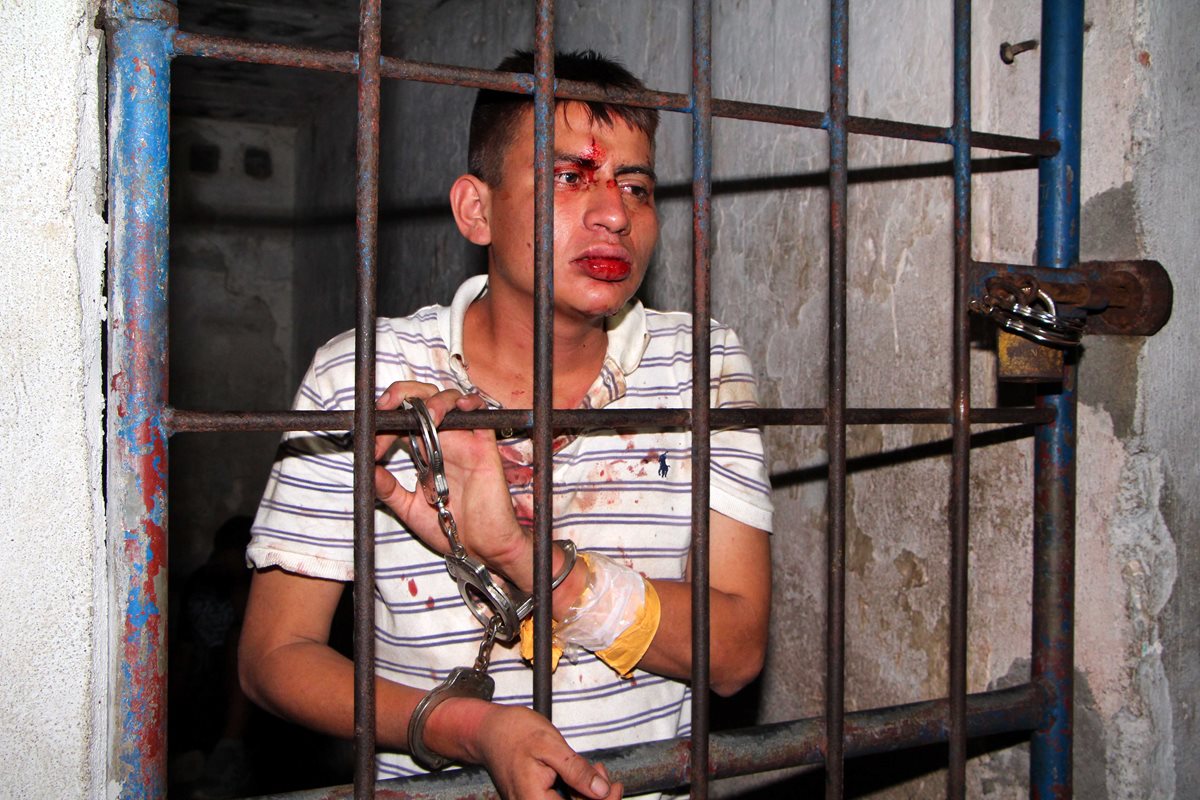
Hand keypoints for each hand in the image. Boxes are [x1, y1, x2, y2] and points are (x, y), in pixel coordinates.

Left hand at [374, 382, 532, 582]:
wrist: (480, 549)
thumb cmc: (451, 529)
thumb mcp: (409, 509)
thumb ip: (388, 490)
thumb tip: (367, 470)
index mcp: (424, 454)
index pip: (401, 423)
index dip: (383, 425)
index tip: (372, 448)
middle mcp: (443, 442)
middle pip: (424, 400)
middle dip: (403, 394)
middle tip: (387, 406)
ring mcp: (464, 442)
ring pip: (450, 400)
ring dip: (434, 401)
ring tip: (425, 414)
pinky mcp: (484, 447)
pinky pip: (481, 415)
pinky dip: (470, 402)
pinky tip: (459, 406)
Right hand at [446, 701, 622, 799]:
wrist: (488, 730)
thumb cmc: (513, 732)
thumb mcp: (550, 745)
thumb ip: (576, 770)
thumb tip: (602, 791)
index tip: (615, 788)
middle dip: (596, 797)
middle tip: (604, 772)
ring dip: (587, 793)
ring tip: (594, 769)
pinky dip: (575, 790)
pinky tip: (582, 774)